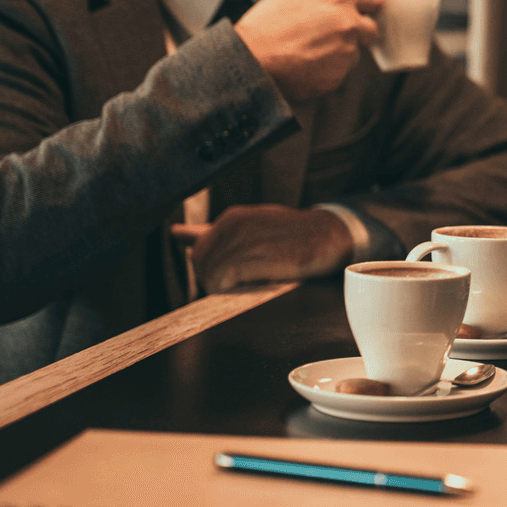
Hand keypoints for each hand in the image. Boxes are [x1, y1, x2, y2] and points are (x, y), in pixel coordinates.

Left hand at [176, 204, 355, 294]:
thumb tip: (176, 233)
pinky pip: (224, 279)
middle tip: (242, 284)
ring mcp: (245, 239)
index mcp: (231, 218)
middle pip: (200, 264)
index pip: (197, 249)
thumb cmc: (292, 236)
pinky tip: (256, 284)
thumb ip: (212, 232)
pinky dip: (234, 289)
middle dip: (213, 280)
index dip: (208, 269)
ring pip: (209, 273)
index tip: (227, 276)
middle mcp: (234, 224)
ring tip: (251, 284)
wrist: (330, 236)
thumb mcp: (252, 227)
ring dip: (225, 287)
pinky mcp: (256, 255)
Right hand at [232, 0, 381, 102]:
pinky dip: (329, 67)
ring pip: (354, 51)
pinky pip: (341, 70)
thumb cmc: (267, 23)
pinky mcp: (339, 76)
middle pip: (371, 28)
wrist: (250, 60)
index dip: (368, 4)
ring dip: (340, 49)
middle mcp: (349, 25)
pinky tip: (307, 62)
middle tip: (326, 32)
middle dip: (356, 29)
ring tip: (309, 48)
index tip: (361, 8)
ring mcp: (345, 53)